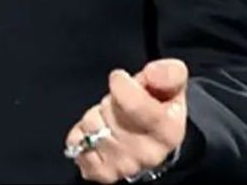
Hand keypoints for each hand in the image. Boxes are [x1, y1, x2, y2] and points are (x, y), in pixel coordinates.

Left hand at [65, 58, 188, 182]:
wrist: (150, 145)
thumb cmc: (157, 111)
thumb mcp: (170, 87)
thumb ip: (168, 74)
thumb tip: (154, 73)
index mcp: (168, 131)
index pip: (134, 103)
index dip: (121, 84)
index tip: (121, 79)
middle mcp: (147, 153)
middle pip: (108, 112)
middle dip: (111, 101)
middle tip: (121, 105)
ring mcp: (123, 166)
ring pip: (91, 125)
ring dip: (97, 117)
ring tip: (112, 120)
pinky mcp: (101, 172)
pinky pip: (76, 141)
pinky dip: (82, 133)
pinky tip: (98, 135)